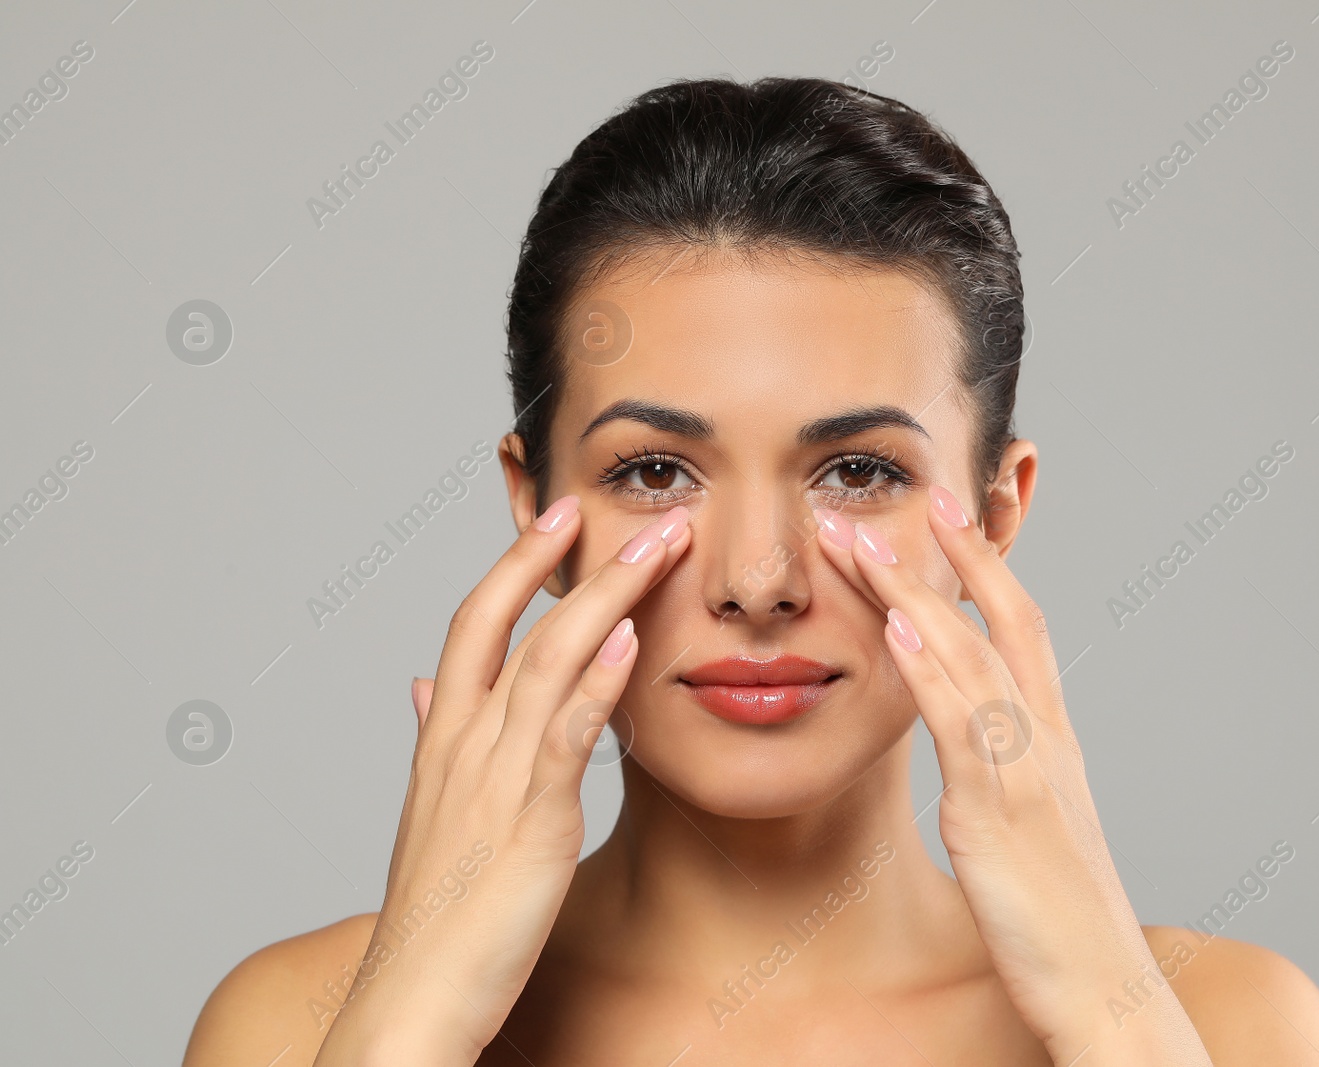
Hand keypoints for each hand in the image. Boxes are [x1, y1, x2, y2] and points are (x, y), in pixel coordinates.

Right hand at [313, 497, 692, 1065]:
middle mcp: (463, 744)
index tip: (556, 515)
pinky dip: (594, 685)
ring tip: (657, 547)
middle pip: (511, 623)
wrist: (409, 1001)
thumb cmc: (435, 915)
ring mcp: (492, 780)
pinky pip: (561, 739)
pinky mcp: (527, 826)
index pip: (476, 624)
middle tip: (629, 507)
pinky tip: (628, 643)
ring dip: (605, 596)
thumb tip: (425, 687)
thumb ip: (434, 740)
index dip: (514, 564)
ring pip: (545, 663)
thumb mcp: (430, 814)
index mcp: (445, 739)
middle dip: (568, 557)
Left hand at [812, 490, 1211, 1065]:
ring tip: (864, 542)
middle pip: (1003, 622)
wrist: (1107, 990)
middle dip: (959, 553)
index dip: (987, 570)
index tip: (948, 520)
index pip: (1023, 631)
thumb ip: (1002, 779)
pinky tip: (897, 630)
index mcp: (1053, 743)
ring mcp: (1026, 772)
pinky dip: (932, 672)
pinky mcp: (999, 814)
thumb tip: (969, 747)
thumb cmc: (1063, 921)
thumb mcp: (1032, 833)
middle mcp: (1046, 741)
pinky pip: (963, 727)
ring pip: (972, 659)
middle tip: (916, 493)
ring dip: (914, 594)